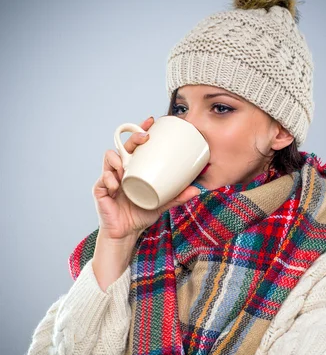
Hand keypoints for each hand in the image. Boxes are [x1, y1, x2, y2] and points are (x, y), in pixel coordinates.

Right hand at [92, 116, 200, 239]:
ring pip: (109, 158)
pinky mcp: (100, 190)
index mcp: (134, 169)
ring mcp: (109, 178)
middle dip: (132, 138)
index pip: (136, 145)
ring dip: (118, 160)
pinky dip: (110, 180)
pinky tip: (117, 186)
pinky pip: (102, 179)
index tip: (151, 121)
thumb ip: (177, 197)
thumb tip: (197, 190)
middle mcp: (121, 170)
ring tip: (126, 169)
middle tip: (144, 138)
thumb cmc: (140, 214)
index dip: (141, 130)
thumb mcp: (161, 204)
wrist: (126, 233)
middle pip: (123, 146)